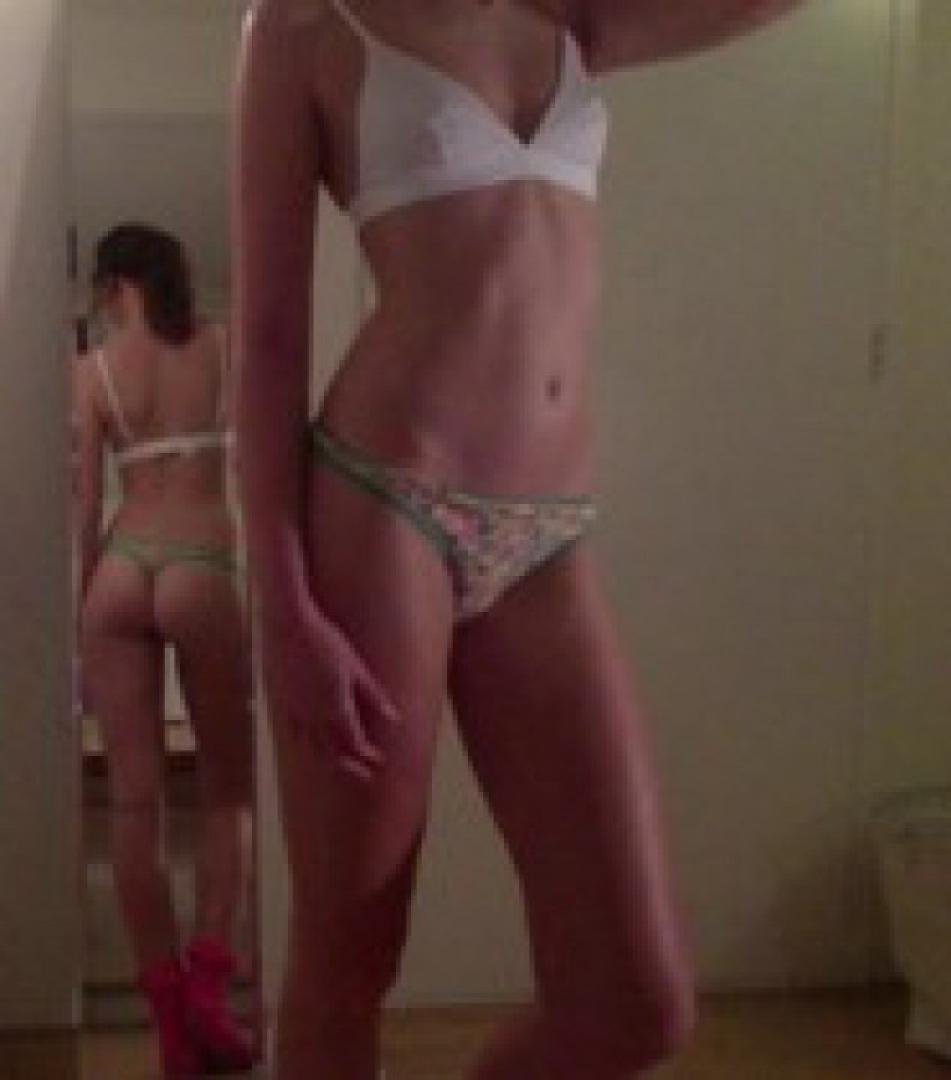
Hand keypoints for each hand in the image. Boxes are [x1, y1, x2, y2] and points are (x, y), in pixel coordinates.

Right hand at [258, 597, 399, 782]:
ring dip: (329, 759)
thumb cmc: (327, 641)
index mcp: (336, 706)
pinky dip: (308, 745)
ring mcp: (296, 710)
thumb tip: (394, 718)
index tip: (378, 761)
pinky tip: (313, 745)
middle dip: (350, 765)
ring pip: (313, 746)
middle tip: (365, 775)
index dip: (367, 754)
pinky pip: (296, 734)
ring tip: (341, 766)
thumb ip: (374, 696)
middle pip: (333, 751)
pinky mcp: (283, 703)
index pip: (354, 741)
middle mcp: (314, 715)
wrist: (290, 625)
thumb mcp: (356, 667)